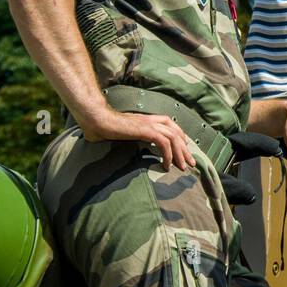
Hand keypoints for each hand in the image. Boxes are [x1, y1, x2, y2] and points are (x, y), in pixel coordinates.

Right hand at [77, 105, 195, 170]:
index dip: (180, 137)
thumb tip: (125, 149)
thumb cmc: (103, 128)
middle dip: (185, 149)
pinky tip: (166, 165)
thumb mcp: (121, 134)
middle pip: (176, 132)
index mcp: (147, 119)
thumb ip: (129, 138)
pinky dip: (168, 154)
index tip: (184, 151)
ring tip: (182, 167)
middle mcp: (151, 119)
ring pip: (173, 137)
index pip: (171, 125)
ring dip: (180, 154)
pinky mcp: (145, 130)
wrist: (96, 120)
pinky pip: (163, 142)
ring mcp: (149, 123)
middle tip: (191, 163)